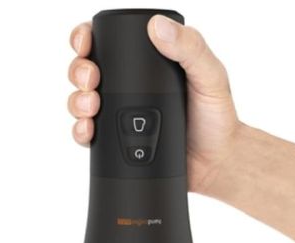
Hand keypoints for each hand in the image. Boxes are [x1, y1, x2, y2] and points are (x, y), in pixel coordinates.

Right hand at [68, 15, 238, 192]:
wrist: (217, 165)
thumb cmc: (218, 120)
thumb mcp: (210, 77)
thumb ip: (191, 49)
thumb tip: (157, 26)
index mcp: (147, 66)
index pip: (108, 44)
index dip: (87, 39)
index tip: (85, 43)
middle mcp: (130, 90)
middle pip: (87, 71)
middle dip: (78, 71)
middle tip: (90, 81)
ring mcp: (122, 119)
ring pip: (83, 103)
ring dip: (76, 101)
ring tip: (91, 107)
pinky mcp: (120, 146)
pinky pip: (90, 137)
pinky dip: (80, 132)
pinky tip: (87, 131)